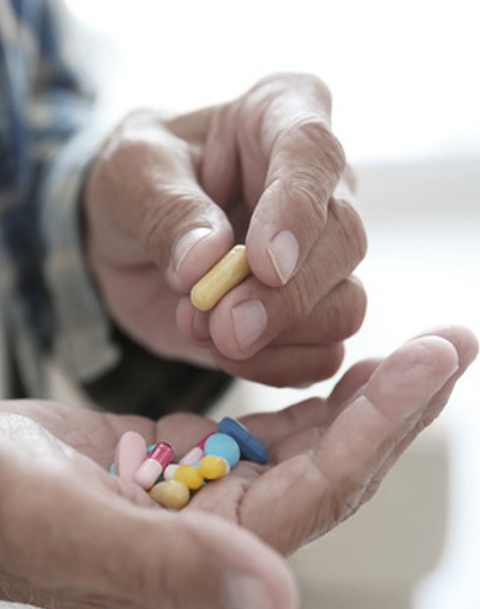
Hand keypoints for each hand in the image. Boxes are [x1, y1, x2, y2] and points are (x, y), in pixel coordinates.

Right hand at [1, 326, 474, 608]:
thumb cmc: (3, 507)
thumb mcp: (76, 527)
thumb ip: (175, 565)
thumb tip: (280, 597)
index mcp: (211, 567)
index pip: (323, 487)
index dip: (382, 421)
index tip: (435, 357)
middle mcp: (225, 544)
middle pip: (334, 467)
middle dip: (397, 404)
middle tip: (454, 342)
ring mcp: (211, 506)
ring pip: (310, 448)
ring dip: (366, 399)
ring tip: (422, 353)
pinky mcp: (192, 470)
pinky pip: (269, 435)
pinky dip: (311, 404)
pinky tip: (347, 373)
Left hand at [84, 72, 366, 385]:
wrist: (130, 239)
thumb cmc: (137, 183)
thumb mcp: (130, 174)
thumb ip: (167, 210)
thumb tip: (207, 264)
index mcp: (280, 117)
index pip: (313, 152)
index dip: (297, 211)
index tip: (266, 264)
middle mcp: (319, 187)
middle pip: (345, 241)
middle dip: (284, 297)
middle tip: (222, 326)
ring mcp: (323, 255)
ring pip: (347, 305)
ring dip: (276, 336)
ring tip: (204, 329)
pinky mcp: (312, 313)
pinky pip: (324, 353)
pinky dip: (276, 366)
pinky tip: (226, 353)